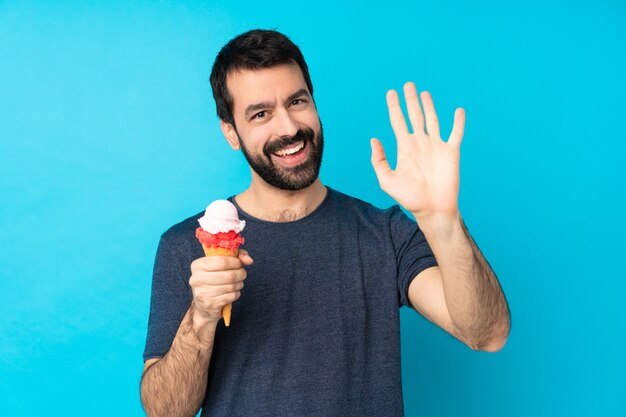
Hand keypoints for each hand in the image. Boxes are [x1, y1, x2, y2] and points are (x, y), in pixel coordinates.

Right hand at [189, 249, 252, 324]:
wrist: (203, 306)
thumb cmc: (214, 279)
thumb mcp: (220, 264)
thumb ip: (236, 256)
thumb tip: (249, 260)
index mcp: (197, 266)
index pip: (221, 261)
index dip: (235, 262)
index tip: (239, 263)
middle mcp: (196, 279)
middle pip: (229, 275)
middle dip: (241, 273)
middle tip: (243, 274)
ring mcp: (202, 293)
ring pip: (231, 286)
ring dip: (239, 284)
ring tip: (238, 283)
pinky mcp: (210, 304)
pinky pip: (231, 296)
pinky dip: (236, 293)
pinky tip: (233, 292)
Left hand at [370, 82, 464, 219]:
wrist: (432, 209)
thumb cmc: (410, 198)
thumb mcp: (387, 180)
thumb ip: (379, 160)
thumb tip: (374, 139)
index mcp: (405, 148)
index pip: (398, 121)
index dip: (394, 106)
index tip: (391, 93)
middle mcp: (420, 143)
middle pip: (415, 115)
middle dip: (410, 100)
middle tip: (407, 84)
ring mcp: (436, 146)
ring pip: (432, 120)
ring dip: (429, 106)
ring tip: (424, 93)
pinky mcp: (451, 152)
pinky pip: (456, 133)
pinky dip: (458, 122)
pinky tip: (458, 110)